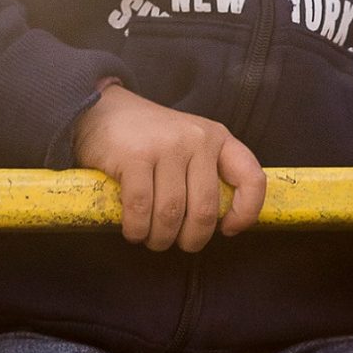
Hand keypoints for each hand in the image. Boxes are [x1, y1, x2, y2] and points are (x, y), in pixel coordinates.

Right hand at [71, 83, 266, 253]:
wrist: (102, 108)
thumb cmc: (148, 137)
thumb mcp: (188, 143)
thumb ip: (206, 172)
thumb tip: (219, 223)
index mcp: (217, 138)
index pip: (251, 178)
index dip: (246, 213)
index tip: (228, 230)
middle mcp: (197, 139)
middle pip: (205, 210)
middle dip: (192, 239)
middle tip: (177, 243)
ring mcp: (166, 146)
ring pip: (171, 214)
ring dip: (160, 238)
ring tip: (151, 238)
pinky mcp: (135, 156)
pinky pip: (141, 208)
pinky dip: (137, 229)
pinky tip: (133, 230)